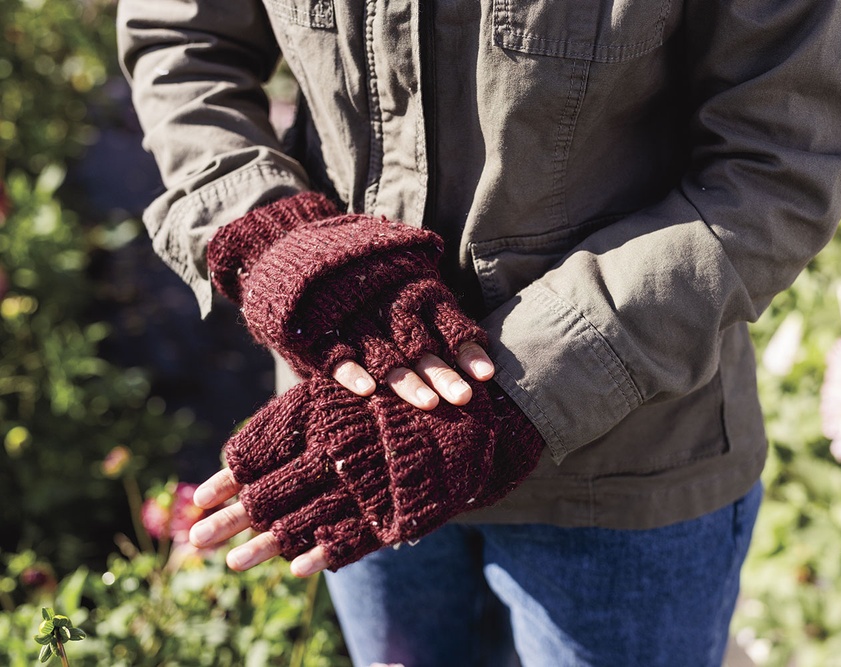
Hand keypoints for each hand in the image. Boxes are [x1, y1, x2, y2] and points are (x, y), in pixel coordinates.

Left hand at [191, 374, 544, 577]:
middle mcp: (338, 450)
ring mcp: (365, 482)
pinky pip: (352, 536)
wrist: (481, 409)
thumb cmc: (411, 394)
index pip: (263, 451)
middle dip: (231, 518)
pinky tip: (298, 568)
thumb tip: (275, 435)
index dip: (229, 478)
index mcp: (325, 418)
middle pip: (271, 491)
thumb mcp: (356, 393)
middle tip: (196, 541)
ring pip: (303, 520)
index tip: (199, 496)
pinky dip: (324, 553)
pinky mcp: (394, 505)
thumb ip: (317, 413)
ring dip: (266, 544)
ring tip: (233, 563)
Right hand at [207, 193, 489, 389]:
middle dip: (442, 371)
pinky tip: (367, 391)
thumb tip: (469, 344)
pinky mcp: (313, 328)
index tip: (487, 374)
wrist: (283, 245)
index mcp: (406, 284)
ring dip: (403, 378)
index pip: (444, 318)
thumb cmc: (354, 272)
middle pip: (417, 340)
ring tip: (427, 404)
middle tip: (465, 399)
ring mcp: (346, 312)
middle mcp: (381, 297)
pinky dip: (350, 369)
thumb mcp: (395, 272)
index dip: (465, 346)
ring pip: (380, 349)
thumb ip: (426, 301)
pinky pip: (333, 351)